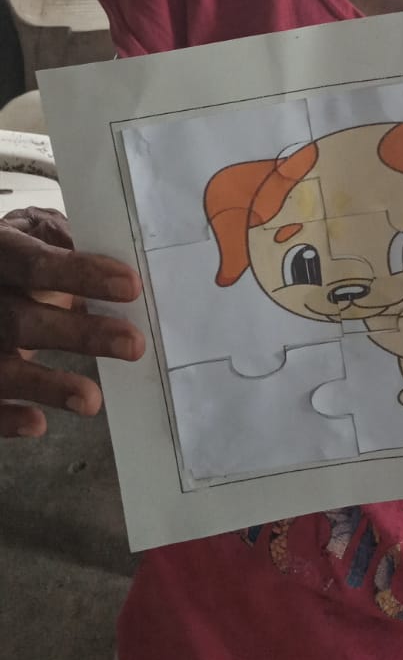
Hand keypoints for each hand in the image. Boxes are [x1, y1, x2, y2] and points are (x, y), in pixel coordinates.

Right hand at [0, 207, 143, 437]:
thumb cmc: (18, 258)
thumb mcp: (35, 235)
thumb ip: (64, 242)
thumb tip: (116, 256)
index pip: (33, 263)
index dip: (80, 273)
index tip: (131, 287)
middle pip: (20, 319)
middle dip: (79, 333)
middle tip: (133, 345)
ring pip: (1, 367)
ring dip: (46, 385)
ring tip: (91, 400)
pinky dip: (6, 418)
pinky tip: (38, 424)